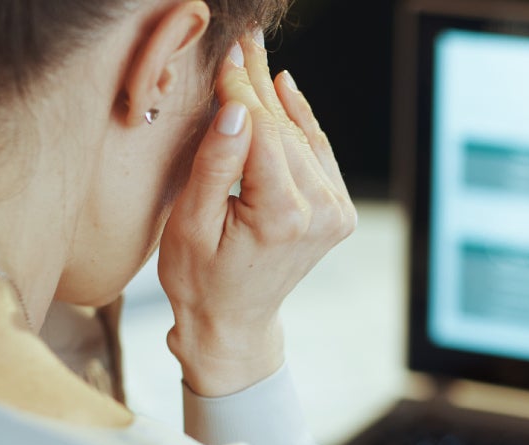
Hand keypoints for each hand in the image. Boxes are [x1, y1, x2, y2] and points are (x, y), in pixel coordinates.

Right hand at [157, 33, 355, 396]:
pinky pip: (319, 153)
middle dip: (258, 83)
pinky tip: (285, 89)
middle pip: (284, 130)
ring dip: (276, 98)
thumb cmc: (199, 277)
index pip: (261, 131)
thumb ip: (214, 164)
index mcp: (281, 216)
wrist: (233, 320)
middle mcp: (319, 213)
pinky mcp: (339, 212)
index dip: (241, 87)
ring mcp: (335, 214)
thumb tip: (234, 108)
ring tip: (254, 56)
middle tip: (243, 39)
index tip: (228, 50)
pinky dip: (302, 122)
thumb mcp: (189, 225)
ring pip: (301, 137)